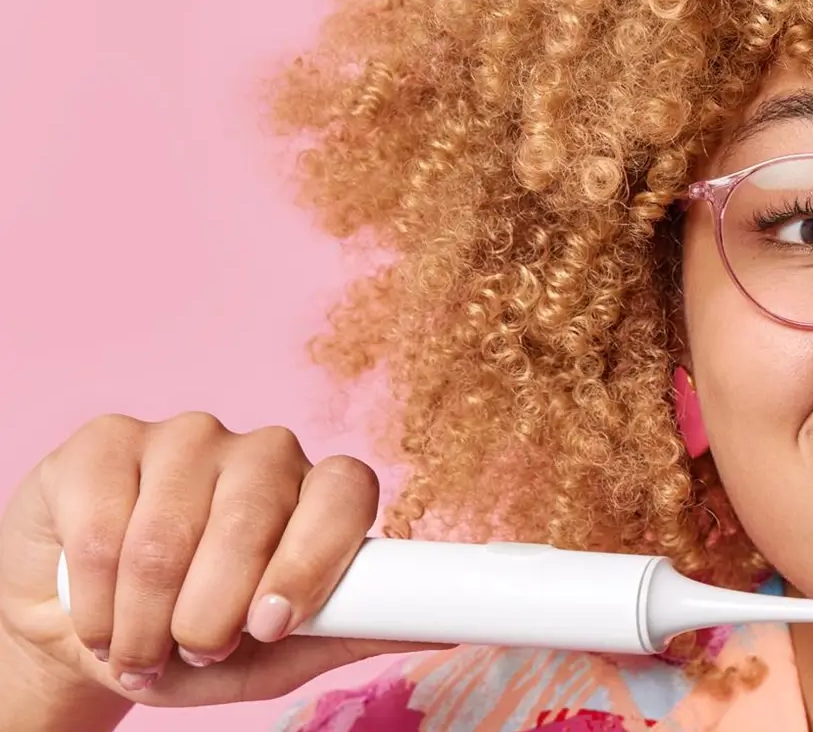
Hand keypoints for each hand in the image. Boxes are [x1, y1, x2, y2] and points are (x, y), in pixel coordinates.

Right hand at [0, 412, 433, 716]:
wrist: (84, 632)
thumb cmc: (191, 639)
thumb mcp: (273, 656)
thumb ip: (347, 631)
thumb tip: (446, 625)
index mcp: (317, 495)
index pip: (347, 491)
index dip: (312, 557)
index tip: (272, 623)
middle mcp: (262, 454)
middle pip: (255, 512)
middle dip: (213, 608)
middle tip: (193, 648)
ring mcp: (186, 438)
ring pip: (170, 528)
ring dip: (146, 615)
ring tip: (139, 647)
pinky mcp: (109, 442)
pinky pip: (104, 520)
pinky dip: (95, 591)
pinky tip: (97, 612)